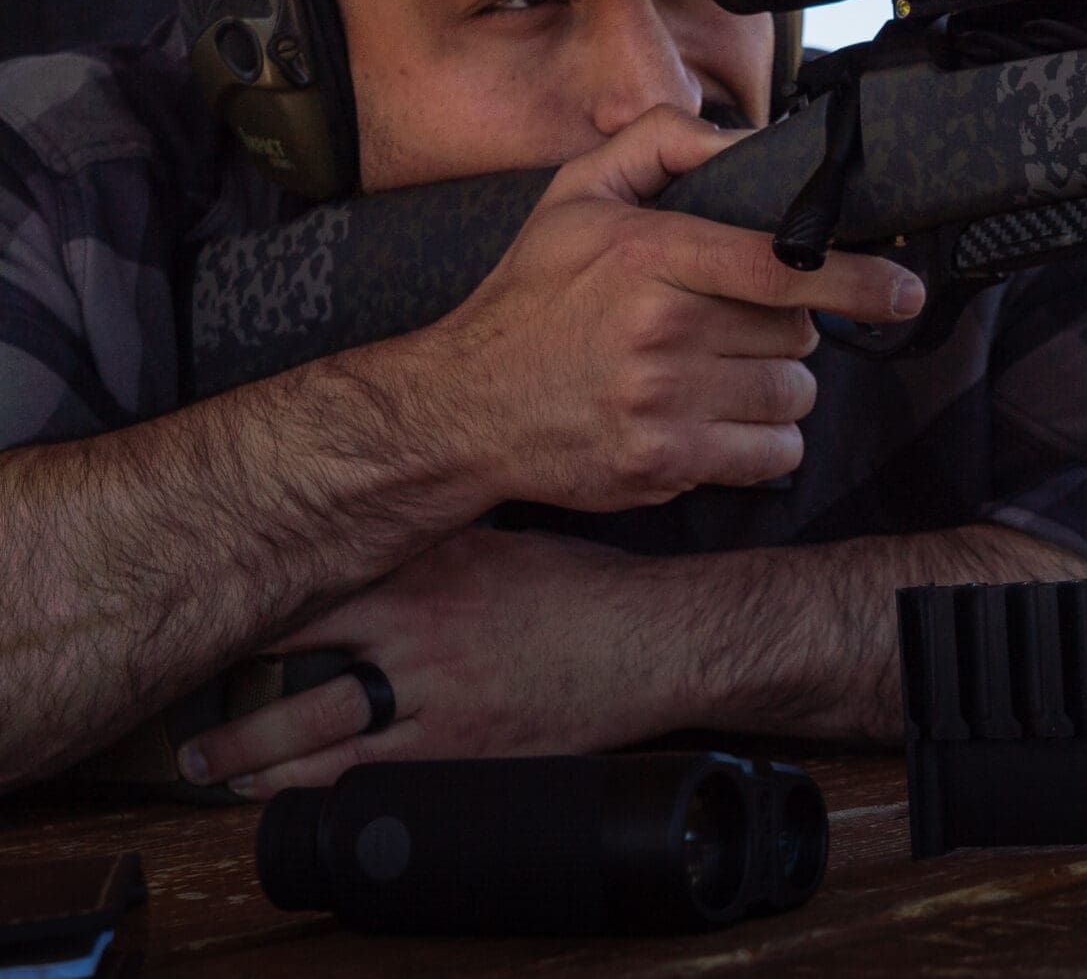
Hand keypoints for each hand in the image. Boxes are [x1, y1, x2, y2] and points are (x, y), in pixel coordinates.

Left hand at [177, 529, 682, 796]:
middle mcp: (417, 634)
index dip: (250, 609)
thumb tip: (383, 535)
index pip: (309, 590)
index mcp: (424, 574)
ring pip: (321, 737)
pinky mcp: (464, 749)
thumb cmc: (587, 587)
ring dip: (261, 757)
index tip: (211, 618)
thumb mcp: (502, 541)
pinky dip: (328, 787)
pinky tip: (301, 793)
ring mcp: (436, 697)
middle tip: (192, 728)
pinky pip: (376, 775)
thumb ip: (435, 546)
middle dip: (235, 704)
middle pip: (295, 670)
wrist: (651, 639)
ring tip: (224, 770)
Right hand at [405, 105, 921, 511]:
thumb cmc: (531, 299)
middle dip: (783, 329)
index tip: (904, 291)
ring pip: (793, 396)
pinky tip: (717, 422)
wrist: (461, 408)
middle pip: (796, 333)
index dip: (857, 280)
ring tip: (719, 374)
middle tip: (731, 326)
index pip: (780, 267)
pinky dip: (763, 444)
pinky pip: (772, 455)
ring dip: (775, 387)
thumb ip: (660, 143)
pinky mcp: (663, 464)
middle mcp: (660, 332)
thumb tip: (748, 139)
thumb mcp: (576, 196)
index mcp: (648, 257)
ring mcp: (662, 405)